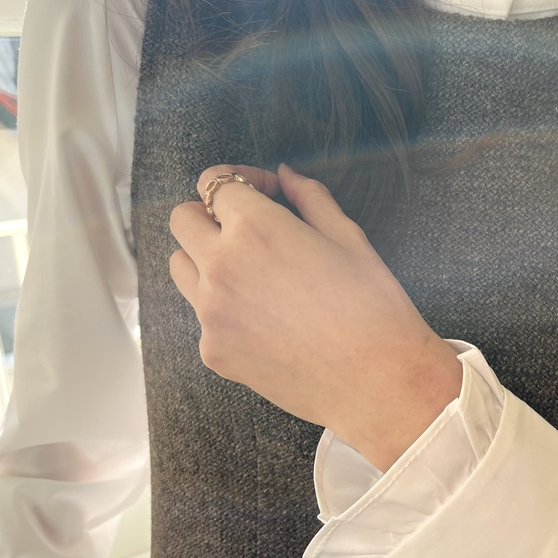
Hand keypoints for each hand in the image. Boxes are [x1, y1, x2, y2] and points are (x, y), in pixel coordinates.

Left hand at [169, 163, 461, 469]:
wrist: (376, 382)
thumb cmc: (373, 307)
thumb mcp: (348, 238)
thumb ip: (309, 197)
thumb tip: (286, 175)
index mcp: (254, 228)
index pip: (214, 182)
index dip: (242, 180)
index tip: (266, 194)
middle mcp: (220, 266)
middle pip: (182, 220)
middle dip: (211, 215)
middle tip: (248, 228)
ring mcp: (210, 313)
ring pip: (181, 268)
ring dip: (205, 258)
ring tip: (251, 273)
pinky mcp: (213, 351)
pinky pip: (202, 316)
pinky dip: (224, 309)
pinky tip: (266, 320)